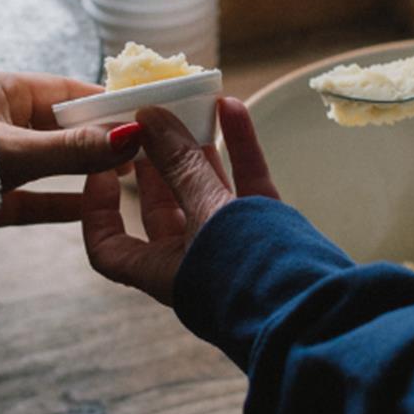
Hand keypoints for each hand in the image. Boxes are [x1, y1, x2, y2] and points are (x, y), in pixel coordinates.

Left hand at [0, 72, 143, 225]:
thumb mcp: (18, 151)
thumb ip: (74, 148)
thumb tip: (130, 135)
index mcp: (1, 91)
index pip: (65, 91)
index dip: (104, 102)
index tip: (141, 115)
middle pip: (61, 127)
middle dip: (99, 139)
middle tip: (139, 151)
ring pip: (49, 162)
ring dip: (83, 169)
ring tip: (123, 176)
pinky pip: (30, 197)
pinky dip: (57, 202)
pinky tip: (86, 211)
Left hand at [81, 99, 278, 304]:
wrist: (314, 307)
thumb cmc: (247, 271)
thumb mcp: (206, 211)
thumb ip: (180, 164)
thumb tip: (149, 117)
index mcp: (160, 272)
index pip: (109, 248)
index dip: (99, 210)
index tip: (101, 170)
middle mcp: (190, 260)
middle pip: (161, 209)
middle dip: (154, 163)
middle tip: (147, 122)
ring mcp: (229, 245)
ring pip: (205, 191)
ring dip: (197, 149)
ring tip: (191, 106)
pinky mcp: (266, 230)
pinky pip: (245, 183)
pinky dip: (238, 148)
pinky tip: (233, 109)